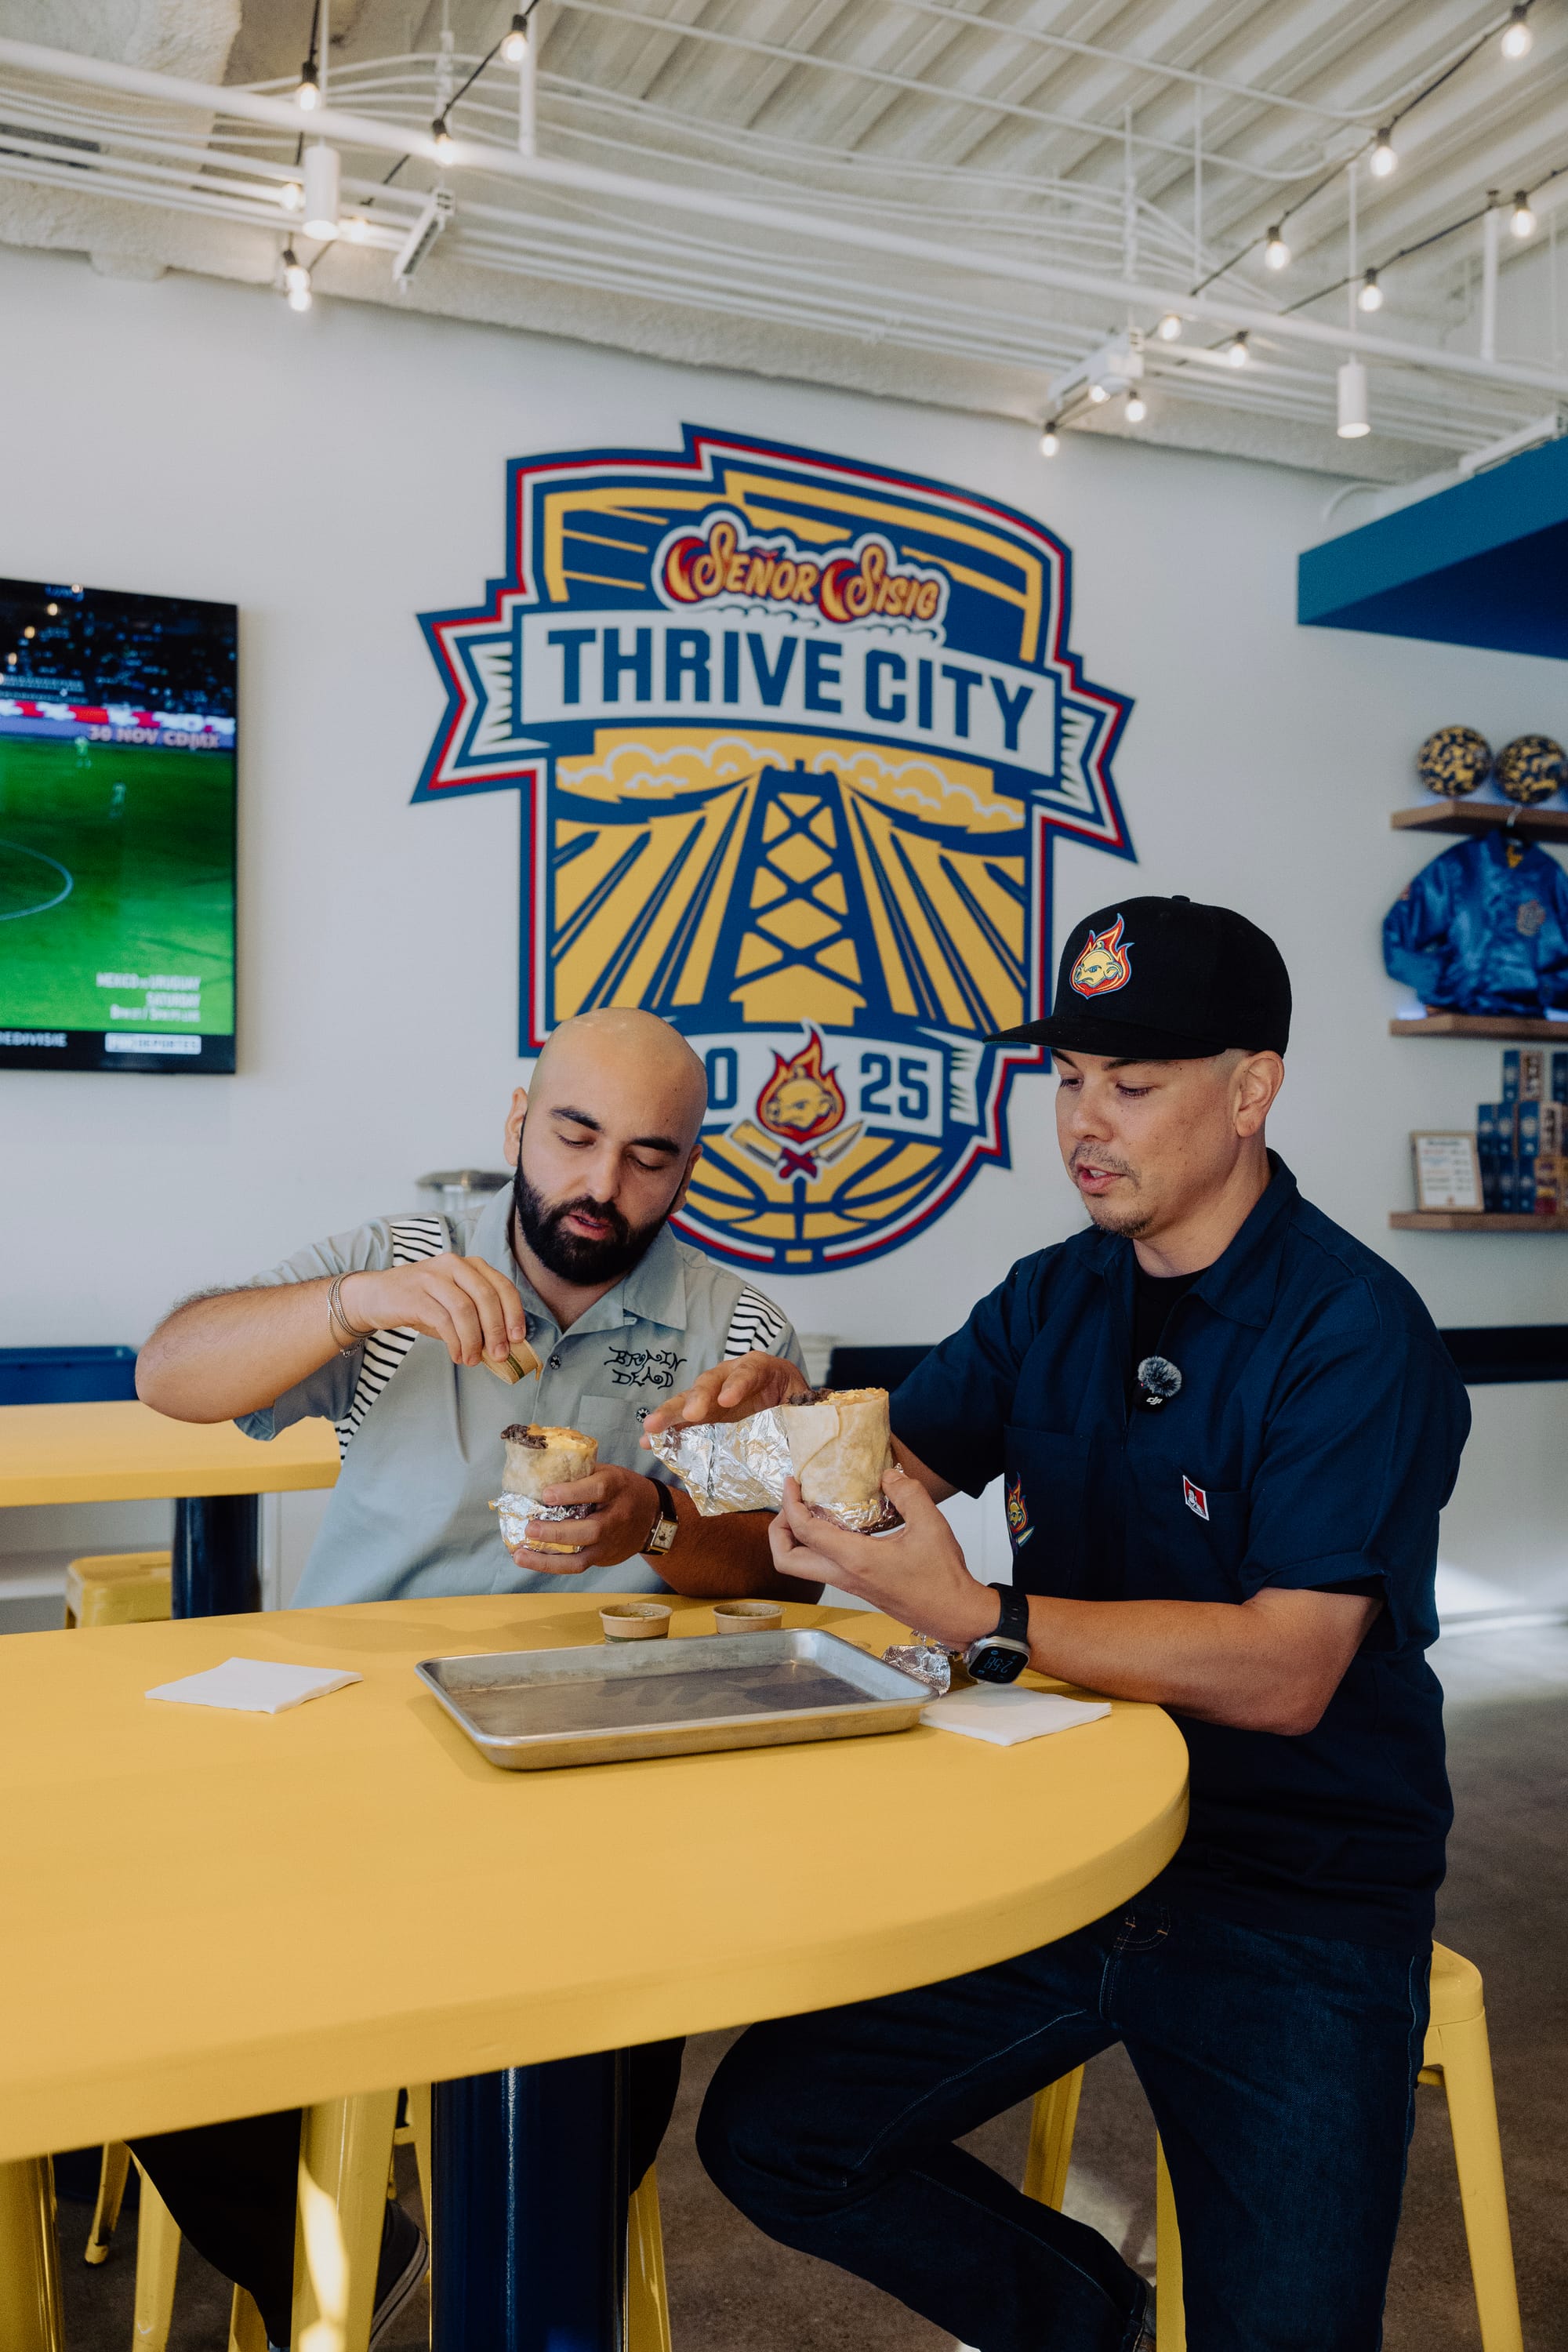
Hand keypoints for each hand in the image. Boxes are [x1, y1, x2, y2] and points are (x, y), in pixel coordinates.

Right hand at [341, 1254, 529, 1369]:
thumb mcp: (453, 1304)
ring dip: (474, 1340)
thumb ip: (477, 1318)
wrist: (375, 1296)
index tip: (518, 1338)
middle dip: (496, 1330)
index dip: (514, 1313)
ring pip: (465, 1309)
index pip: (502, 1286)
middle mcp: (453, 1264)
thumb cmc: (421, 1302)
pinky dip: (455, 1342)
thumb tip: (503, 1345)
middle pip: (486, 1297)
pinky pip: (443, 1320)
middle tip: (499, 1355)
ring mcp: (432, 1277)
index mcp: (470, 1265)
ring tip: (473, 1360)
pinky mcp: (414, 1294)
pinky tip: (457, 1354)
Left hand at [510, 1465, 664, 1572]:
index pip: (598, 1490)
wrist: (652, 1516)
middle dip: (557, 1533)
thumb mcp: (607, 1472)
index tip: (546, 1494)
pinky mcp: (603, 1558)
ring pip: (581, 1558)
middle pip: (590, 1531)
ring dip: (547, 1559)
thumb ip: (580, 1473)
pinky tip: (530, 1560)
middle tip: (530, 1529)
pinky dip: (551, 1565)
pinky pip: (577, 1566)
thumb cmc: (621, 1489)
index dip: (571, 1493)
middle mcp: (616, 1517)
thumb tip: (540, 1471)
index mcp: (617, 1487)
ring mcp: (610, 1542)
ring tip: (520, 1555)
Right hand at [641, 1350, 808, 1435]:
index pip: (748, 1371)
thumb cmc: (797, 1402)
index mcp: (761, 1369)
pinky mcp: (702, 1414)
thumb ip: (805, 1414)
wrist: (788, 1406)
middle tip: (691, 1415)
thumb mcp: (805, 1403)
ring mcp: (712, 1395)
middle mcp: (731, 1377)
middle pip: (711, 1382)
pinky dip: (665, 1431)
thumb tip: (811, 1435)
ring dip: (670, 1414)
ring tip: (651, 1429)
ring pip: (689, 1400)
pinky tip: (647, 1441)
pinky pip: (681, 1421)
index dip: (737, 1385)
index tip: (727, 1401)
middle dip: (698, 1398)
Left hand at [769, 1469, 1001, 1652]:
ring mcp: (849, 1585)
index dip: (790, 1504)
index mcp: (855, 1559)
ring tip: (810, 1511)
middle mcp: (844, 1575)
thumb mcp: (931, 1525)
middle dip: (778, 1530)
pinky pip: (822, 1567)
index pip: (805, 1532)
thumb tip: (888, 1474)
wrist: (955, 1616)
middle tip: (792, 1504)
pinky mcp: (859, 1587)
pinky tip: (839, 1525)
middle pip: (786, 1561)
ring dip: (795, 1540)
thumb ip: (908, 1493)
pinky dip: (817, 1546)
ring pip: (802, 1568)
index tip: (791, 1482)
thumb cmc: (943, 1577)